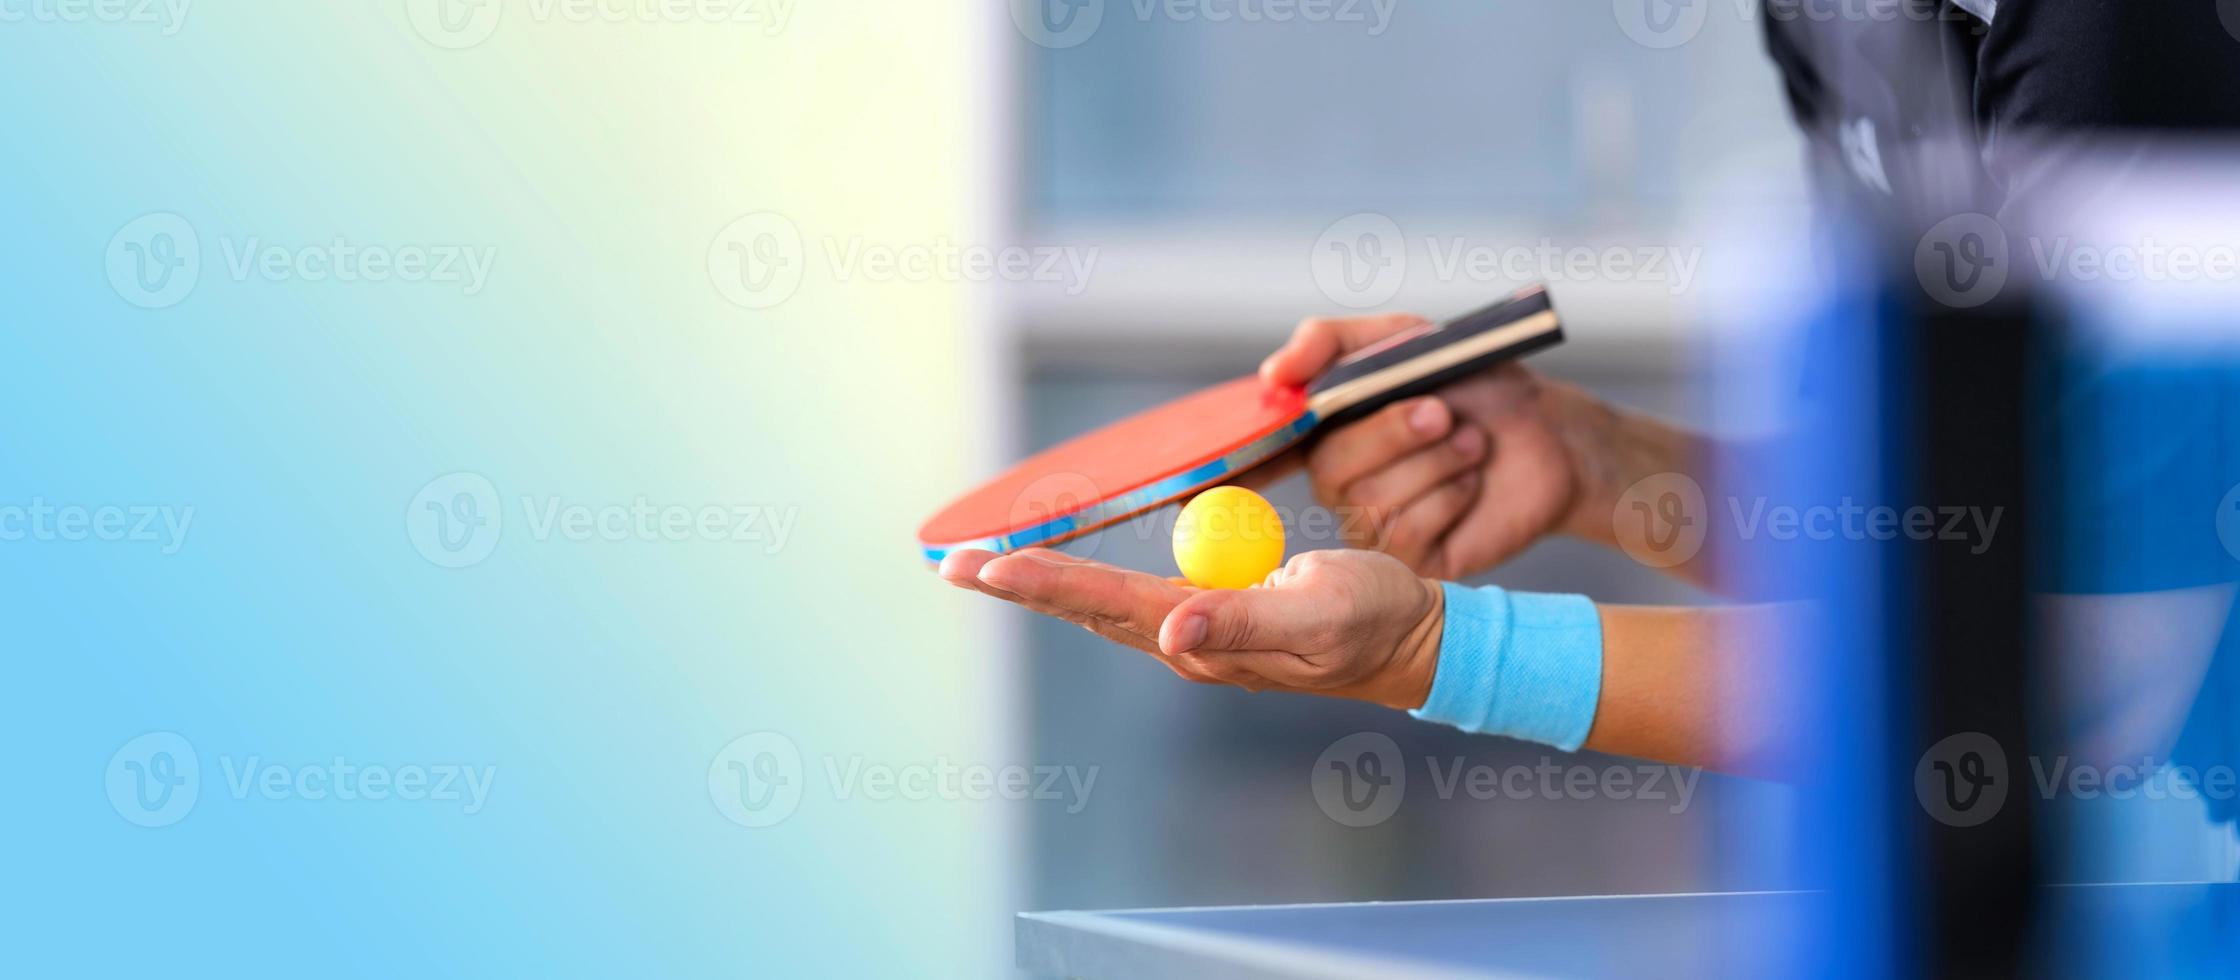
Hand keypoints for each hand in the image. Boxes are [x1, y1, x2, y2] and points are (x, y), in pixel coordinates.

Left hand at [938, 547, 1443, 709]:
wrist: (1413, 639)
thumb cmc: (1373, 621)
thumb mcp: (1319, 613)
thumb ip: (1244, 621)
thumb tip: (1171, 630)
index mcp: (1203, 639)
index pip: (1105, 605)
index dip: (1044, 583)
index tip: (986, 566)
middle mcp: (1187, 641)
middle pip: (1085, 609)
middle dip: (1019, 586)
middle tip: (952, 565)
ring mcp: (1196, 633)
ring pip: (1101, 607)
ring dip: (1044, 586)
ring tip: (989, 568)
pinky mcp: (1212, 618)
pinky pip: (1131, 599)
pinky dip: (1086, 584)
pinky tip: (1063, 577)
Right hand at [1262, 313, 1600, 579]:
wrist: (1550, 433)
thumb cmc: (1473, 383)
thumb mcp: (1403, 338)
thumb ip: (1330, 342)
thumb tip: (1274, 373)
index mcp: (1323, 431)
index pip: (1260, 454)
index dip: (1238, 463)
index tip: (1220, 468)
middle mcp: (1339, 484)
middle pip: (1330, 470)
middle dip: (1391, 434)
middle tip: (1441, 411)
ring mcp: (1373, 526)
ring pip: (1374, 503)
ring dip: (1436, 462)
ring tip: (1470, 443)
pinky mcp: (1414, 560)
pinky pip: (1407, 536)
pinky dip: (1450, 498)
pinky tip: (1471, 484)